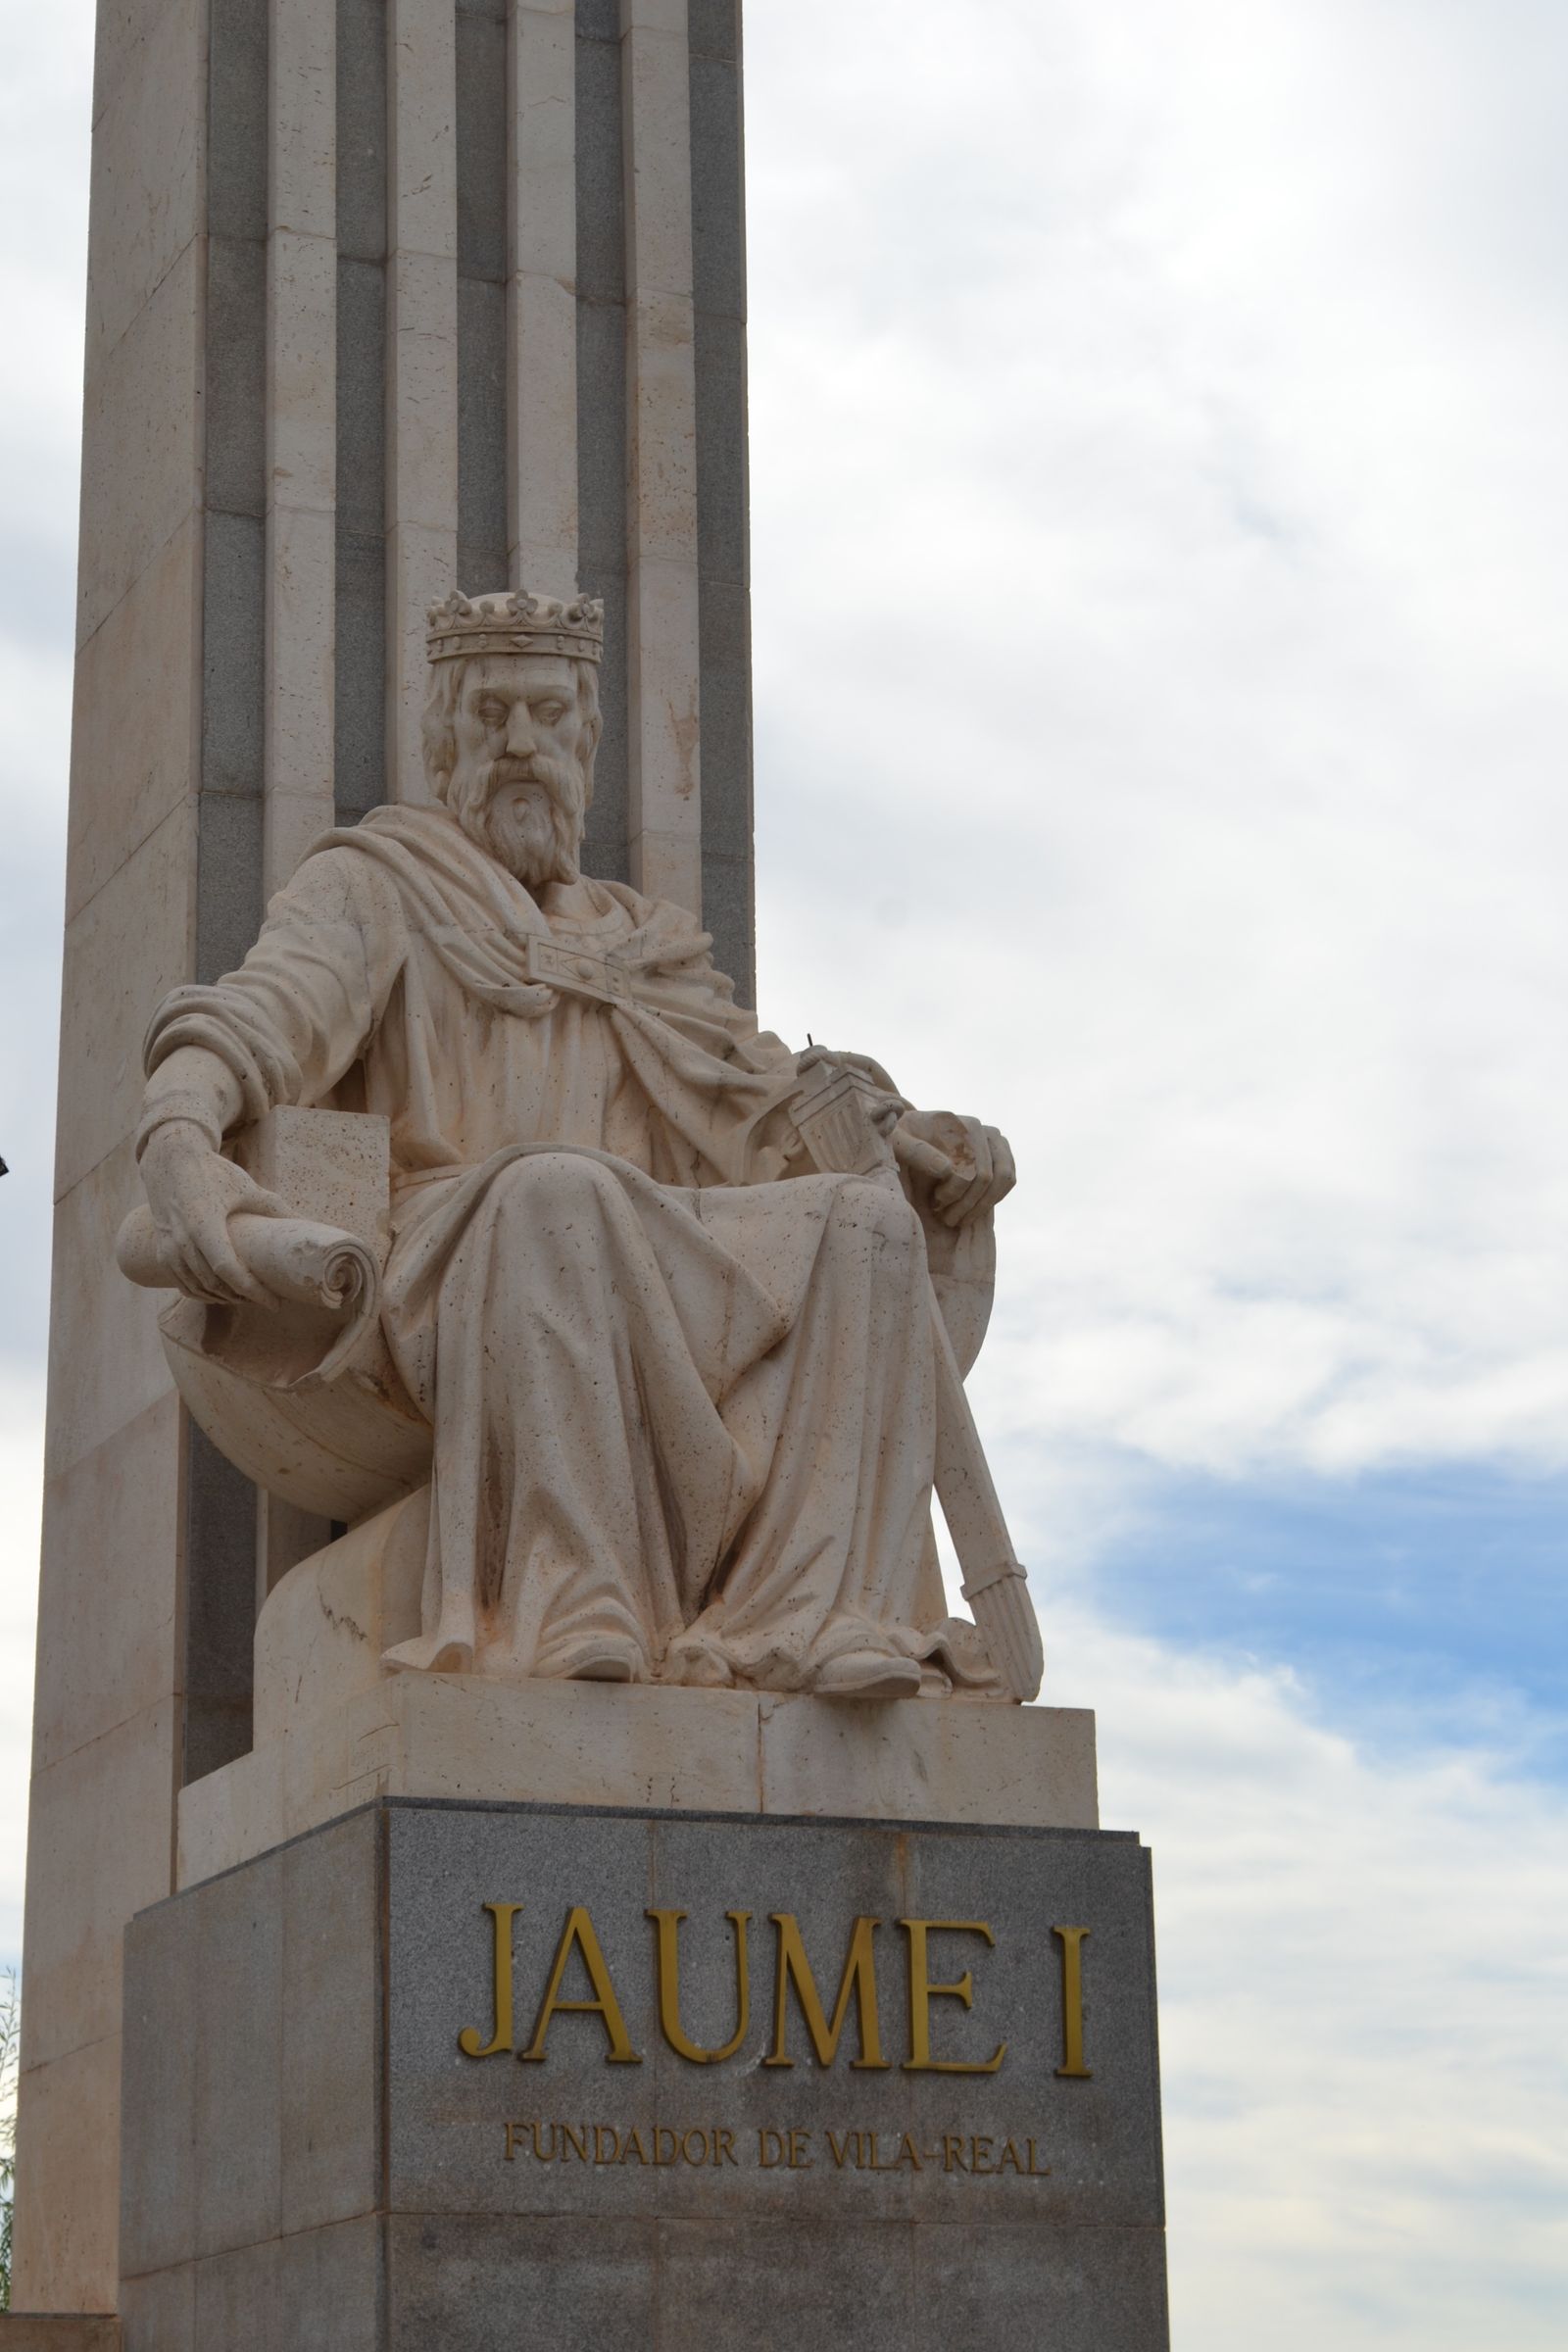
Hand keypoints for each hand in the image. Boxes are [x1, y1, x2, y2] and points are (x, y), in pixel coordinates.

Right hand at [139, 1122, 287, 1307]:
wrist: (170, 1160)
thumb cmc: (212, 1173)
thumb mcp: (245, 1188)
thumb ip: (273, 1207)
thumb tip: (304, 1222)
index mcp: (204, 1224)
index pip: (229, 1269)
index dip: (253, 1290)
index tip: (275, 1303)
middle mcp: (182, 1239)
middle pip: (215, 1283)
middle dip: (242, 1297)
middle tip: (267, 1299)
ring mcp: (169, 1247)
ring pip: (198, 1287)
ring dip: (223, 1298)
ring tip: (247, 1297)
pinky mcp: (161, 1250)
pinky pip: (182, 1283)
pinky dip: (201, 1294)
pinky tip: (220, 1295)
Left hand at [895, 1109, 1016, 1227]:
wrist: (913, 1130)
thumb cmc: (901, 1139)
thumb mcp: (897, 1143)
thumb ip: (916, 1152)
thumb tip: (947, 1169)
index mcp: (957, 1124)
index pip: (965, 1169)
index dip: (952, 1194)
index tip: (935, 1205)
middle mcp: (980, 1127)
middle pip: (985, 1177)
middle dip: (967, 1204)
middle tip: (947, 1219)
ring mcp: (993, 1137)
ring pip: (1002, 1178)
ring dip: (983, 1205)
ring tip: (960, 1218)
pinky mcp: (1001, 1149)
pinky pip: (1009, 1178)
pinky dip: (994, 1197)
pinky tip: (972, 1208)